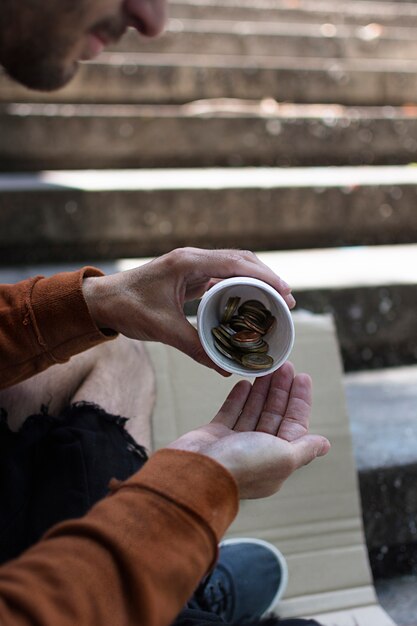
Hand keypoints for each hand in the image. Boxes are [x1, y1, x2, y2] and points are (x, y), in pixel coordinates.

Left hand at [82, 247, 295, 374]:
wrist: (100, 301)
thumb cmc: (127, 309)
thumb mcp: (163, 330)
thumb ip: (196, 348)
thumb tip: (226, 369)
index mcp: (187, 263)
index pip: (236, 263)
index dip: (264, 277)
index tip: (286, 292)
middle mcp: (192, 258)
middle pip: (240, 260)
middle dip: (267, 277)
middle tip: (288, 300)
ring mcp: (190, 265)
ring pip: (232, 266)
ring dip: (254, 280)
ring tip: (275, 301)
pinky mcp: (187, 275)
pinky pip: (220, 276)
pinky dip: (238, 287)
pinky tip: (249, 303)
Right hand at [168, 362, 329, 498]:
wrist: (198, 473)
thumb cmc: (244, 466)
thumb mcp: (284, 458)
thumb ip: (304, 448)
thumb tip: (325, 444)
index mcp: (278, 459)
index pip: (294, 425)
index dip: (299, 401)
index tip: (302, 377)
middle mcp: (258, 451)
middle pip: (274, 415)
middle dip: (281, 390)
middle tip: (284, 365)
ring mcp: (236, 443)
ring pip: (253, 411)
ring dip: (261, 390)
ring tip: (266, 368)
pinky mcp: (216, 435)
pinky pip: (231, 412)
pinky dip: (238, 398)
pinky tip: (244, 383)